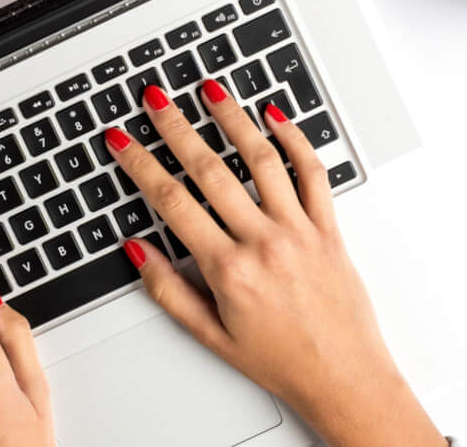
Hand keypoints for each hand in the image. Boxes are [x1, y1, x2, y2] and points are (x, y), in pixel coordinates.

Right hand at [106, 82, 442, 446]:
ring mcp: (299, 230)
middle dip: (175, 128)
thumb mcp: (212, 336)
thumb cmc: (282, 361)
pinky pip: (312, 173)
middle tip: (155, 99)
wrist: (345, 378)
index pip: (171, 202)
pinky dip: (295, 139)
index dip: (139, 165)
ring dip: (233, 118)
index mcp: (229, 270)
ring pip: (261, 159)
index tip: (121, 141)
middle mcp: (263, 242)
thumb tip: (138, 250)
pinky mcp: (329, 227)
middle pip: (209, 170)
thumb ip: (169, 292)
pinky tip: (275, 116)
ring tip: (211, 90)